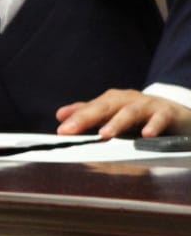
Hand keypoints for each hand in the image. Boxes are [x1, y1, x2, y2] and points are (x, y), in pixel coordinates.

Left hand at [56, 88, 190, 138]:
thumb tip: (61, 115)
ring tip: (104, 134)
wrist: (175, 112)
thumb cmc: (139, 114)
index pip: (89, 109)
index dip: (74, 119)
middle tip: (70, 131)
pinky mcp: (167, 112)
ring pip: (129, 112)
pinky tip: (147, 135)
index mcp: (111, 101)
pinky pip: (160, 118)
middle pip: (104, 107)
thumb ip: (88, 114)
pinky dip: (153, 126)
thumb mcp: (112, 113)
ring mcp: (146, 105)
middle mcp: (126, 100)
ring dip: (116, 123)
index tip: (61, 131)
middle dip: (86, 118)